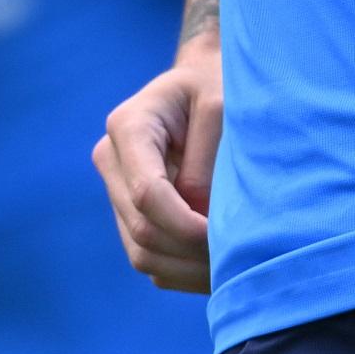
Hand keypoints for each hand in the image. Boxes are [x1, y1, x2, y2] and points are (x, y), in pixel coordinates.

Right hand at [93, 41, 221, 292]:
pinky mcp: (130, 213)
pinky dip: (184, 272)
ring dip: (188, 269)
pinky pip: (150, 260)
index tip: (227, 237)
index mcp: (129, 126)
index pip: (147, 194)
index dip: (186, 225)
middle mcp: (112, 160)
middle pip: (142, 229)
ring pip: (142, 253)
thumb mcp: (223, 107)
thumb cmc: (219, 86)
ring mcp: (116, 190)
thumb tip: (200, 218)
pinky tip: (220, 267)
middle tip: (243, 260)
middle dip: (191, 252)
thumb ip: (208, 162)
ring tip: (236, 269)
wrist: (204, 81)